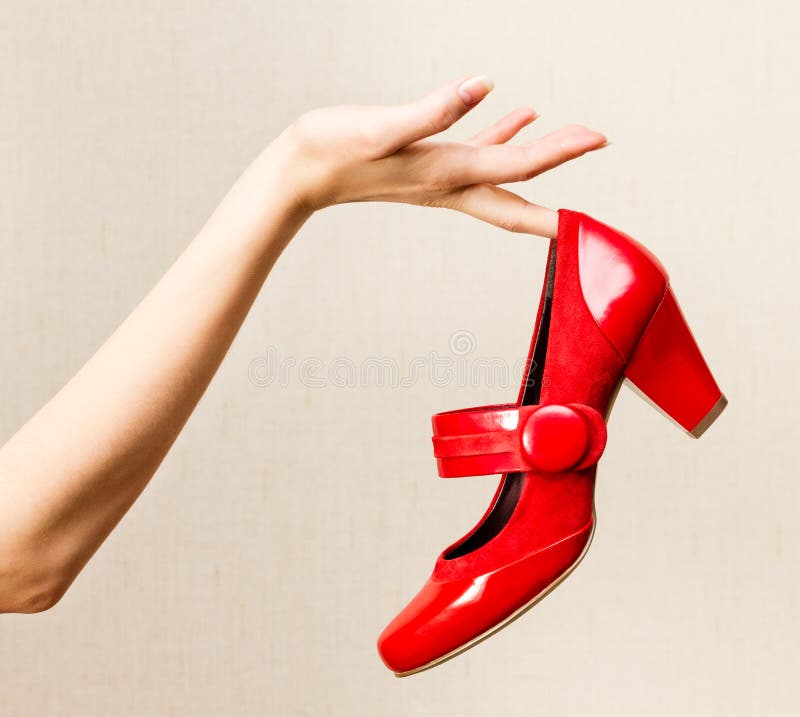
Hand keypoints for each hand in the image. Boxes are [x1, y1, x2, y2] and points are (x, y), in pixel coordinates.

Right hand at [274, 76, 606, 236]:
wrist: (301, 172)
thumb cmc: (334, 150)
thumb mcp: (382, 127)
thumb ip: (433, 110)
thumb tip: (482, 86)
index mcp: (446, 172)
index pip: (517, 167)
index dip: (560, 152)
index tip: (598, 139)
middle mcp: (449, 182)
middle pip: (520, 190)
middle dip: (563, 179)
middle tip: (599, 147)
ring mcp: (439, 178)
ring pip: (502, 175)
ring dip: (539, 159)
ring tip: (575, 138)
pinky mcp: (426, 164)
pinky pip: (475, 154)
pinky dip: (502, 138)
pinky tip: (517, 115)